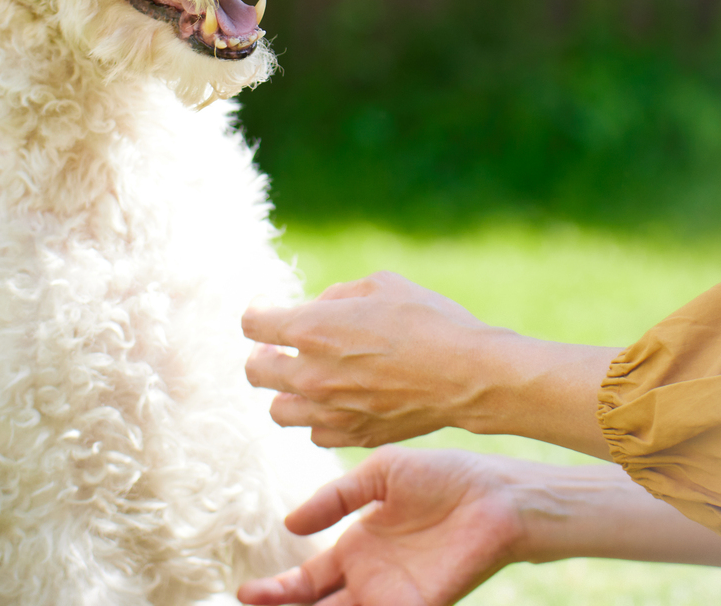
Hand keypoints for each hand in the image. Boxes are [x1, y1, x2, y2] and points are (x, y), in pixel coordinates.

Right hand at [237, 447, 526, 605]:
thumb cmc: (445, 478)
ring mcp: (394, 598)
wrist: (496, 493)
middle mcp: (371, 580)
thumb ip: (337, 496)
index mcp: (358, 548)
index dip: (277, 591)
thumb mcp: (381, 475)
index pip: (308, 581)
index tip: (244, 592)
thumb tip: (290, 525)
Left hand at [242, 272, 505, 448]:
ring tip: (307, 377)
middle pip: (255, 372)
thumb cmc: (429, 320)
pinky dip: (318, 418)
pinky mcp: (353, 436)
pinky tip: (337, 401)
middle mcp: (311, 375)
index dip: (257, 310)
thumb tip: (319, 308)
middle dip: (263, 354)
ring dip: (285, 391)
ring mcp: (330, 412)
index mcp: (310, 329)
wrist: (468, 374)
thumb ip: (337, 295)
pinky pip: (315, 434)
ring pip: (278, 411)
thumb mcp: (381, 285)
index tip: (269, 307)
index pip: (252, 324)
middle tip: (280, 345)